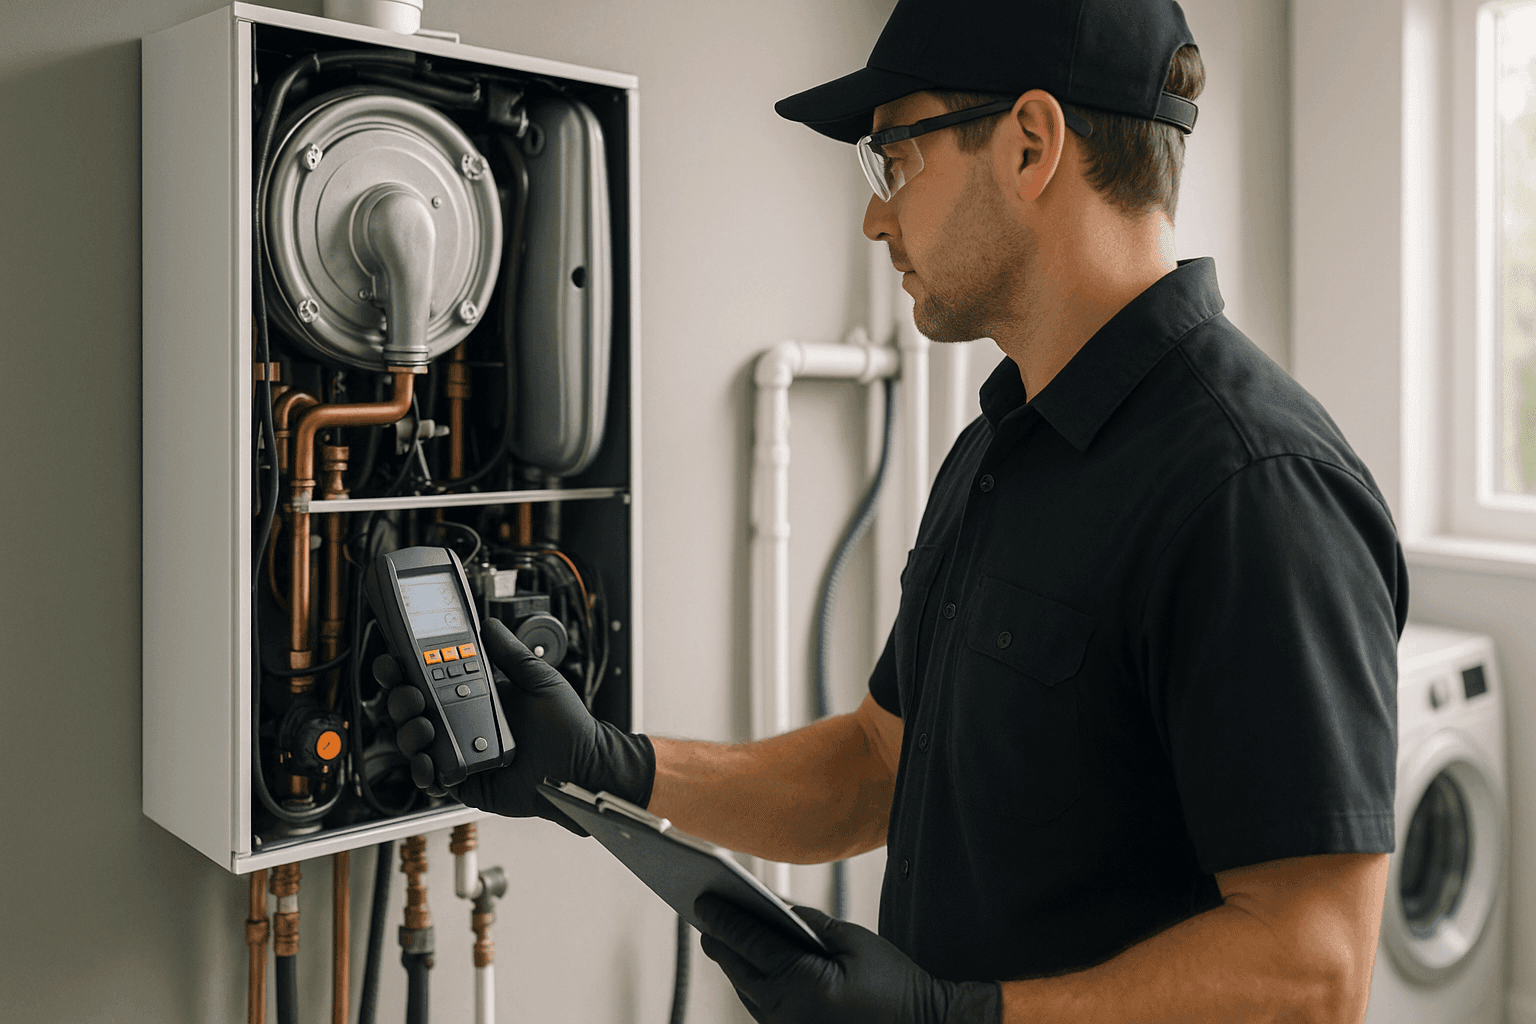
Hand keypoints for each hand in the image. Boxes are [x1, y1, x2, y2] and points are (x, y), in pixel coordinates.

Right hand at [381, 617, 654, 832]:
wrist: (581, 767)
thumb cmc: (567, 727)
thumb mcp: (540, 680)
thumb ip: (511, 654)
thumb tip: (489, 625)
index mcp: (476, 695)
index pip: (430, 678)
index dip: (406, 670)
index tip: (394, 660)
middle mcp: (463, 722)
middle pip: (413, 709)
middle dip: (400, 699)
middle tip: (408, 694)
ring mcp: (460, 751)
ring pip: (415, 742)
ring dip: (408, 732)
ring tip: (425, 727)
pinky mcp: (462, 780)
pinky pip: (430, 777)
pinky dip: (422, 770)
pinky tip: (429, 761)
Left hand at [695, 895, 999, 1023]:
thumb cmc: (894, 983)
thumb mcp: (853, 940)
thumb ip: (809, 923)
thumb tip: (775, 908)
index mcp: (802, 983)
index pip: (750, 943)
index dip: (724, 920)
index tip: (703, 902)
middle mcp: (787, 1013)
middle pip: (740, 972)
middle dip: (721, 943)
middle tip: (704, 917)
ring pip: (748, 994)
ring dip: (734, 967)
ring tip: (722, 940)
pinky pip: (763, 1011)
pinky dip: (753, 988)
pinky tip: (750, 970)